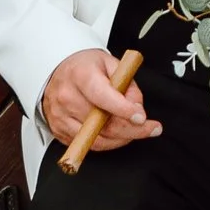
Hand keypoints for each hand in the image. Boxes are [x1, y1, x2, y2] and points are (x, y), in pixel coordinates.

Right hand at [42, 48, 161, 154]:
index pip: (102, 96)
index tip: (141, 117)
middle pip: (101, 123)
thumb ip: (128, 84)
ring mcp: (60, 116)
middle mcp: (67, 96)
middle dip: (131, 130)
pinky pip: (87, 145)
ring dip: (121, 139)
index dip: (123, 109)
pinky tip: (117, 134)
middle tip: (150, 129)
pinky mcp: (58, 130)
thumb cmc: (86, 67)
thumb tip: (137, 109)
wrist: (59, 71)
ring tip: (134, 130)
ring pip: (96, 139)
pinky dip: (107, 142)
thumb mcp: (112, 64)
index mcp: (80, 75)